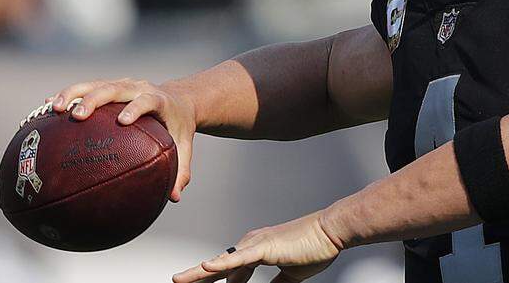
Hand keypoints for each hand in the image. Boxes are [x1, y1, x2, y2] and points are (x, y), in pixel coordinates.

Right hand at [48, 78, 196, 200]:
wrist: (177, 99)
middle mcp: (138, 88)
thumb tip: (174, 198)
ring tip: (54, 108)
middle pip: (115, 88)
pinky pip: (86, 88)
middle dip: (95, 99)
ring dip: (74, 94)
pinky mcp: (108, 86)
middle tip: (77, 115)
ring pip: (95, 84)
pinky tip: (46, 107)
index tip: (124, 120)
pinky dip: (67, 96)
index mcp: (159, 100)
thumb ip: (181, 170)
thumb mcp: (183, 146)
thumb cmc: (178, 127)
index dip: (136, 108)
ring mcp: (121, 85)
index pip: (147, 100)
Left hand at [172, 213, 341, 282]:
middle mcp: (251, 243)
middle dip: (196, 277)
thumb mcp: (291, 273)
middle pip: (218, 265)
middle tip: (177, 282)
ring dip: (198, 274)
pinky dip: (220, 265)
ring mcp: (255, 244)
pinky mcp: (263, 247)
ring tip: (178, 281)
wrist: (331, 231)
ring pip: (221, 262)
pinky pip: (238, 259)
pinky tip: (204, 269)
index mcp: (257, 248)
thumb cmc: (315, 247)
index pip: (230, 270)